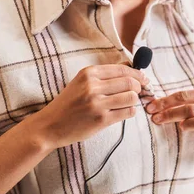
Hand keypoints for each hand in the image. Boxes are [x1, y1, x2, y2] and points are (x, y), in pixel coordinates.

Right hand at [28, 64, 148, 148]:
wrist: (50, 125)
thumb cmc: (68, 104)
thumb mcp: (81, 82)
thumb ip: (103, 76)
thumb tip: (131, 69)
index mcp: (89, 73)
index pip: (123, 69)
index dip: (137, 74)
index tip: (143, 79)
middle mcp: (93, 86)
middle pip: (130, 82)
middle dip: (139, 88)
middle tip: (138, 92)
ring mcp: (97, 103)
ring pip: (131, 97)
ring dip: (134, 101)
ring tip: (128, 103)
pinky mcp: (101, 119)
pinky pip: (127, 112)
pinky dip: (130, 112)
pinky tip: (123, 112)